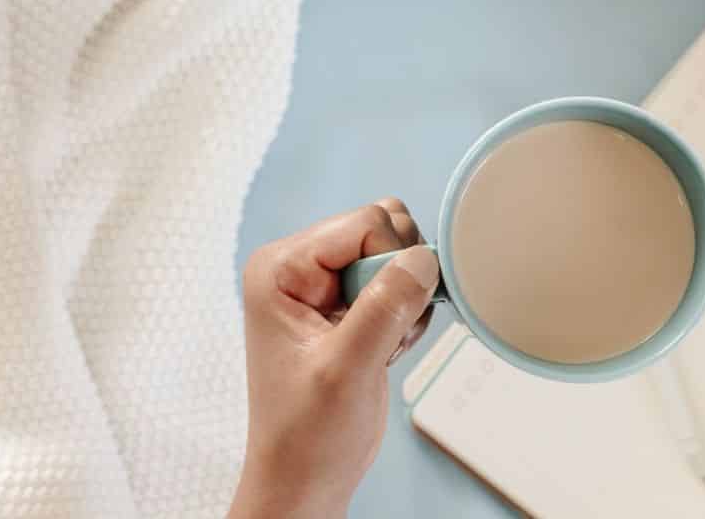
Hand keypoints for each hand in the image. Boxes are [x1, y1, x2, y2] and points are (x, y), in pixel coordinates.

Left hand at [228, 201, 438, 518]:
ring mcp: (326, 281)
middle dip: (399, 279)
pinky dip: (407, 314)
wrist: (306, 480)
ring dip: (406, 299)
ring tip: (382, 345)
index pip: (365, 223)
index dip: (390, 263)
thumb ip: (384, 308)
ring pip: (398, 251)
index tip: (381, 318)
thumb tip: (423, 257)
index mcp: (281, 267)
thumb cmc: (306, 436)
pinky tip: (385, 349)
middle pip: (384, 228)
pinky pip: (401, 279)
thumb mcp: (346, 370)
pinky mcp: (349, 301)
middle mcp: (301, 264)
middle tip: (382, 333)